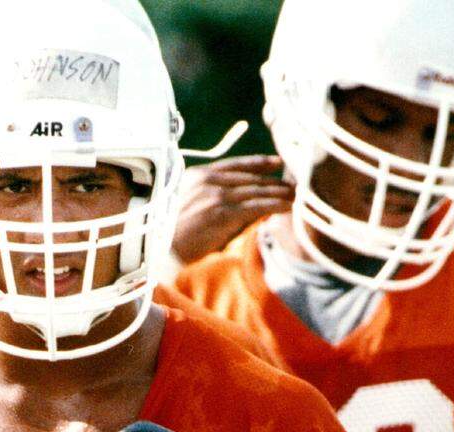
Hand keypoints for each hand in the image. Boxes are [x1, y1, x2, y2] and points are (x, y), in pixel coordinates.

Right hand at [173, 155, 294, 264]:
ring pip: (256, 190)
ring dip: (279, 192)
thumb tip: (232, 200)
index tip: (276, 162)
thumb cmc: (169, 232)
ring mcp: (216, 195)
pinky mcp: (223, 213)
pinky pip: (256, 205)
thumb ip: (209, 196)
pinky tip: (288, 207)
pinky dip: (275, 205)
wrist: (157, 247)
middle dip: (274, 180)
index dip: (258, 163)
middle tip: (293, 183)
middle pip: (250, 177)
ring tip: (295, 196)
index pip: (235, 164)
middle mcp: (208, 181)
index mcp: (198, 175)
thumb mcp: (187, 203)